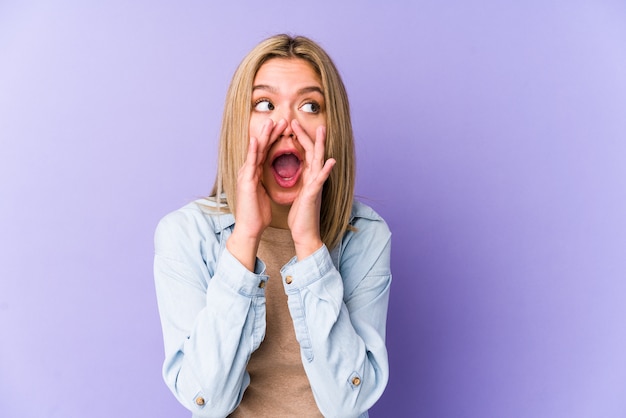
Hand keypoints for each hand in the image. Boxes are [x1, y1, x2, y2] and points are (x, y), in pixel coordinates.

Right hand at [227, 118, 286, 270]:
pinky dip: (252, 150)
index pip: (265, 151)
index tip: (283, 128)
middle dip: (270, 133)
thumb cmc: (257, 214)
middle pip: (260, 147)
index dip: (273, 139)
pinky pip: (250, 163)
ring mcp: (245, 175)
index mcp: (254, 173)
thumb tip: (268, 178)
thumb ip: (264, 183)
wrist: (250, 228)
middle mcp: (248, 171)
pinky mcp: (246, 182)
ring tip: (270, 122)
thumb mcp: (263, 193)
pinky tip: (256, 139)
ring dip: (263, 136)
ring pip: (255, 151)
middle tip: (280, 119)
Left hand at [288, 120, 335, 259]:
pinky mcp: (314, 195)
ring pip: (318, 161)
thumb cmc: (301, 216)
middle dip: (305, 135)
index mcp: (308, 177)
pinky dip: (326, 170)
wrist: (305, 234)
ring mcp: (316, 186)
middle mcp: (314, 178)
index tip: (290, 126)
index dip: (298, 139)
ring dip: (320, 145)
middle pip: (312, 151)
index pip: (304, 153)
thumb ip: (304, 182)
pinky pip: (320, 181)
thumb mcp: (300, 194)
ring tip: (321, 130)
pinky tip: (331, 161)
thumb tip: (303, 172)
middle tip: (296, 119)